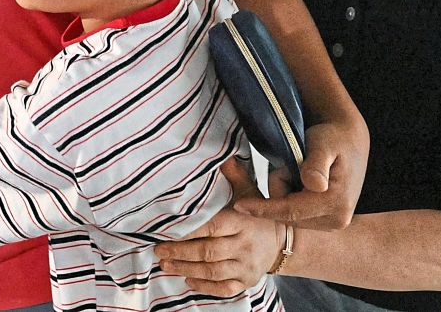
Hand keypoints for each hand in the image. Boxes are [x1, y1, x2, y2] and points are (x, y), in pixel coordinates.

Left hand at [154, 158, 284, 296]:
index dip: (189, 230)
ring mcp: (245, 266)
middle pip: (208, 251)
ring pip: (212, 271)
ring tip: (165, 264)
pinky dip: (205, 287)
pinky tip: (187, 281)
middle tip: (158, 249)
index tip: (167, 229)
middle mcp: (244, 245)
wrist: (282, 241)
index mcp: (242, 221)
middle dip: (180, 252)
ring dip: (186, 269)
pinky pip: (224, 288)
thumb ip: (233, 173)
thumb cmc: (258, 215)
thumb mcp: (249, 191)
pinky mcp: (245, 281)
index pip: (212, 226)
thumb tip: (221, 151)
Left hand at [232, 118, 367, 230]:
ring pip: (289, 215)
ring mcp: (332, 223)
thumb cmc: (333, 137)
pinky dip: (290, 196)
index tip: (239, 205)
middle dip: (279, 190)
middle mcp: (336, 220)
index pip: (291, 211)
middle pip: (287, 215)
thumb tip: (315, 185)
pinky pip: (295, 213)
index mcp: (336, 204)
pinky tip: (299, 179)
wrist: (348, 140)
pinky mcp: (326, 221)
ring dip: (285, 192)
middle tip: (292, 162)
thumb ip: (316, 163)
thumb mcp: (323, 143)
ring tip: (299, 168)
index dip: (263, 209)